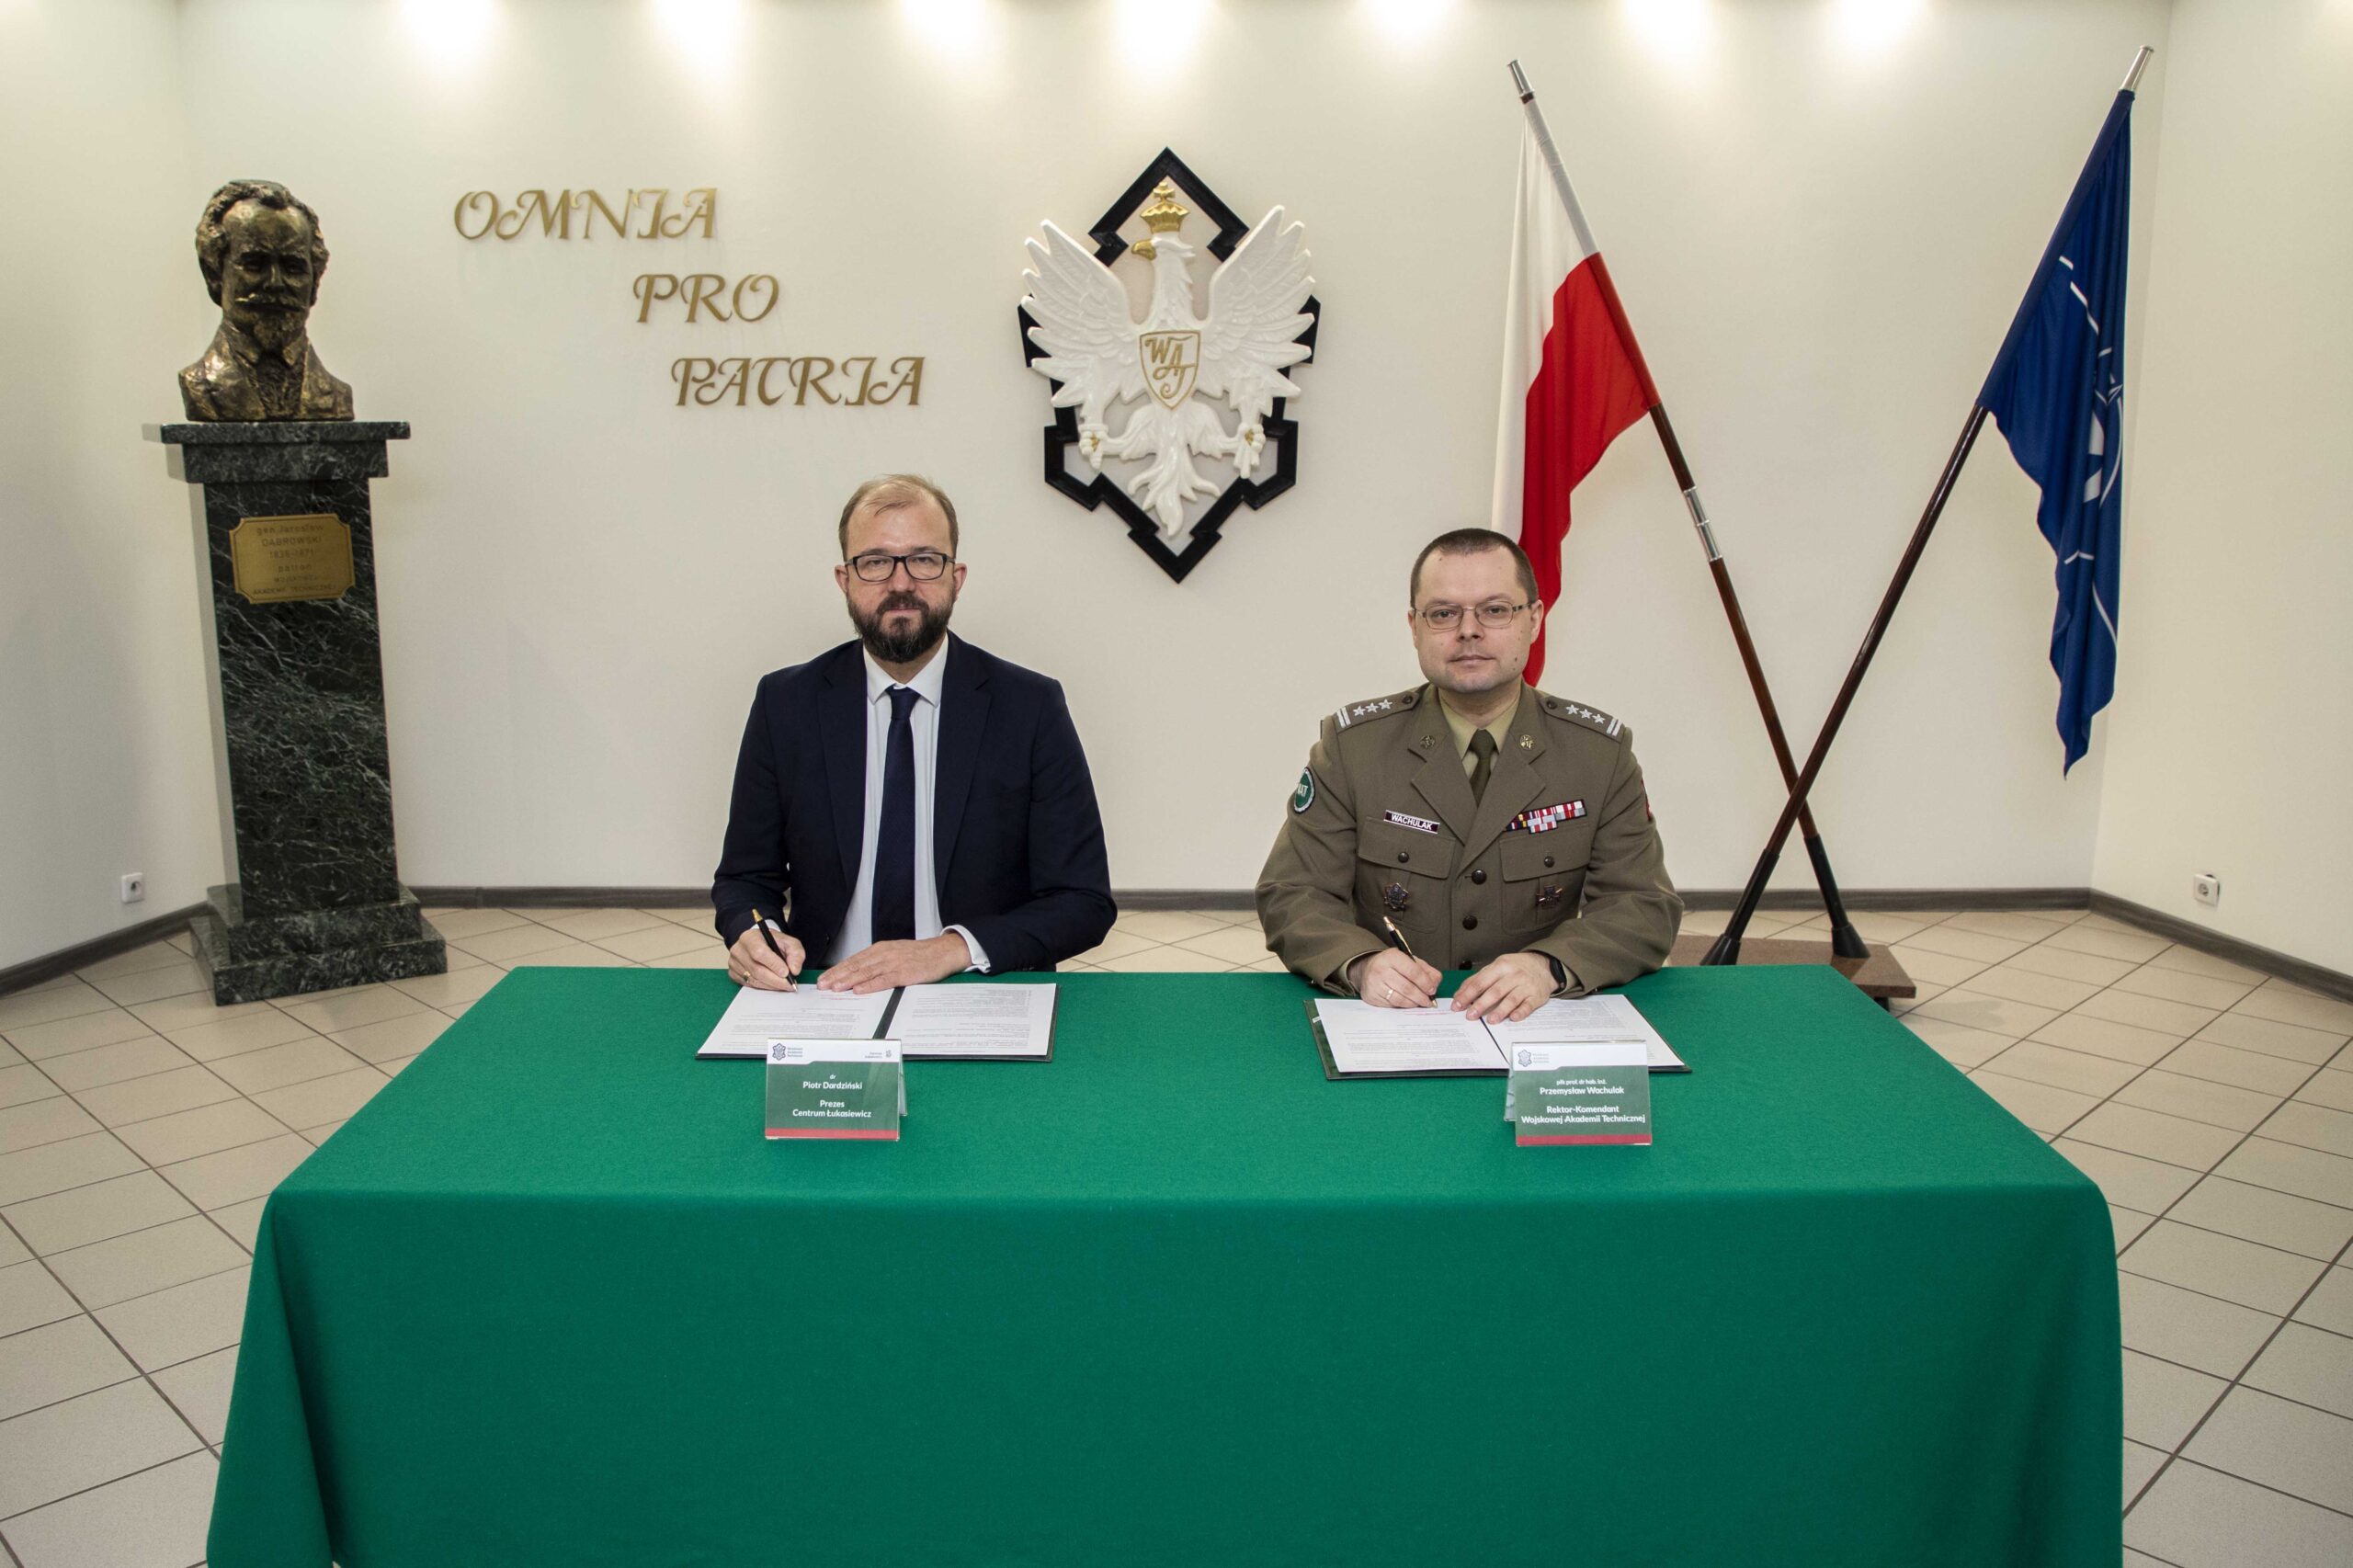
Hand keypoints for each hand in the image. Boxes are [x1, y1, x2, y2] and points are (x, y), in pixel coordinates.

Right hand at [728, 923, 803, 989]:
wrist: (759, 944)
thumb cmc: (773, 943)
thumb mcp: (788, 942)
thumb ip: (795, 954)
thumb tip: (794, 970)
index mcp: (750, 937)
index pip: (759, 952)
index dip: (773, 964)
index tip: (786, 972)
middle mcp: (738, 950)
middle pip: (756, 969)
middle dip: (775, 980)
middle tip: (789, 985)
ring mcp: (734, 963)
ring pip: (754, 979)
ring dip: (771, 985)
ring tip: (784, 986)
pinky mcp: (733, 974)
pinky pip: (750, 985)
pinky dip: (764, 987)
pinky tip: (774, 985)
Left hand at [817, 932, 971, 994]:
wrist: (943, 951)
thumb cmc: (919, 955)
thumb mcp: (895, 953)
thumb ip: (877, 962)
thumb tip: (858, 975)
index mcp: (880, 949)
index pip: (853, 960)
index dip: (837, 970)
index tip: (824, 978)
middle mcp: (884, 954)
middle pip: (856, 966)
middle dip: (837, 976)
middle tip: (822, 985)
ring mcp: (894, 963)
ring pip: (866, 972)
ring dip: (848, 981)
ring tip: (834, 988)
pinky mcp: (905, 973)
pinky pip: (884, 980)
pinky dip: (870, 985)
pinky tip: (859, 990)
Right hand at [1348, 948, 1442, 1008]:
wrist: (1368, 969)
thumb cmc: (1392, 965)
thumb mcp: (1409, 960)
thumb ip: (1426, 970)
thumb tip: (1435, 984)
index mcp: (1392, 957)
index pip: (1413, 972)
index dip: (1425, 983)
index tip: (1432, 990)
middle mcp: (1381, 969)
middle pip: (1407, 988)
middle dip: (1421, 997)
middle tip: (1428, 1001)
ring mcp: (1374, 984)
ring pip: (1399, 999)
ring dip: (1413, 1003)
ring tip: (1420, 1002)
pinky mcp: (1371, 996)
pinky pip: (1391, 1005)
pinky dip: (1403, 1006)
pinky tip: (1407, 1003)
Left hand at [1452, 952, 1557, 1022]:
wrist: (1543, 966)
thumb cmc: (1516, 968)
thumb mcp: (1496, 967)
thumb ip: (1478, 979)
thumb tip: (1460, 994)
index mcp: (1500, 967)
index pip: (1480, 982)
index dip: (1467, 994)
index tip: (1457, 1005)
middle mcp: (1513, 975)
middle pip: (1495, 991)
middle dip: (1481, 1004)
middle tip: (1470, 1016)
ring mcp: (1526, 986)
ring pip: (1511, 999)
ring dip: (1500, 1010)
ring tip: (1490, 1020)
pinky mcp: (1537, 996)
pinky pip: (1528, 1005)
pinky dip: (1521, 1012)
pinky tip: (1513, 1018)